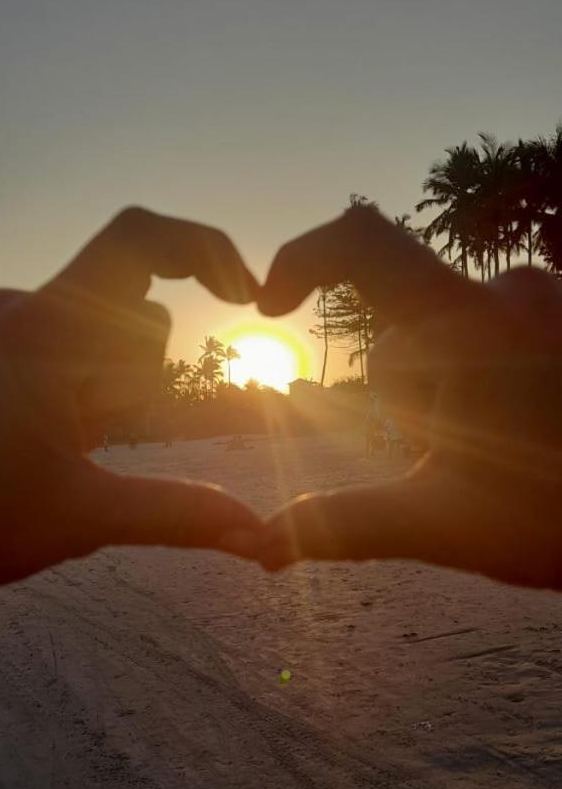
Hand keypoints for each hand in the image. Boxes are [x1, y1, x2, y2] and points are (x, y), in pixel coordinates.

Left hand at [0, 207, 260, 586]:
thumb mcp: (78, 516)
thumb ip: (175, 516)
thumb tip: (258, 533)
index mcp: (44, 331)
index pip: (139, 239)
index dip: (205, 247)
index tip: (248, 294)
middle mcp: (19, 313)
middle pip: (132, 319)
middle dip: (134, 385)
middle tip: (87, 446)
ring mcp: (1, 329)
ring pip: (100, 341)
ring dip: (102, 394)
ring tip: (52, 449)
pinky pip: (65, 351)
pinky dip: (77, 394)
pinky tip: (36, 441)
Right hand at [257, 207, 561, 588]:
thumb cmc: (556, 523)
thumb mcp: (445, 524)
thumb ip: (345, 524)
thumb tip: (258, 546)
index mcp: (469, 327)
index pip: (362, 243)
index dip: (302, 259)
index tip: (269, 305)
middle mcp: (515, 290)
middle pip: (408, 332)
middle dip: (413, 401)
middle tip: (470, 462)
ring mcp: (554, 297)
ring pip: (456, 336)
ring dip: (457, 395)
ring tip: (513, 452)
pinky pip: (503, 331)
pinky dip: (496, 383)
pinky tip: (534, 430)